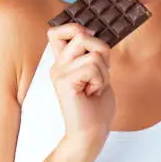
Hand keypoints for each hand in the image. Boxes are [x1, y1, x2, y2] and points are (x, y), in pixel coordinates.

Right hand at [47, 23, 115, 151]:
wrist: (91, 133)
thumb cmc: (96, 107)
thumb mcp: (98, 73)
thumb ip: (93, 54)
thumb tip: (92, 33)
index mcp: (63, 63)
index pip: (57, 32)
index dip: (74, 28)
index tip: (90, 40)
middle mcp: (57, 66)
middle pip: (82, 36)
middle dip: (102, 52)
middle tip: (99, 75)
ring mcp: (59, 73)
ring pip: (93, 54)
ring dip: (104, 73)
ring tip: (95, 89)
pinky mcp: (64, 82)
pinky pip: (92, 68)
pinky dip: (100, 81)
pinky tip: (91, 94)